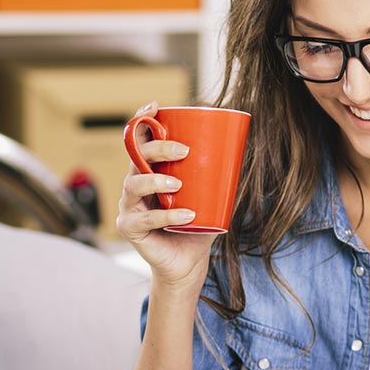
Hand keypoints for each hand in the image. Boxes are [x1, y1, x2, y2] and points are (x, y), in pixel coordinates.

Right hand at [117, 101, 217, 291]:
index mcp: (149, 171)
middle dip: (158, 148)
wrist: (187, 263)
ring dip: (156, 180)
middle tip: (185, 150)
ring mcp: (129, 207)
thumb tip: (240, 147)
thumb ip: (216, 175)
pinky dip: (167, 216)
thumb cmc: (196, 226)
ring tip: (178, 185)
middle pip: (136, 157)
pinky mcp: (130, 229)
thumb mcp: (208, 196)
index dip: (142, 120)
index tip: (154, 106)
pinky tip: (186, 216)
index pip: (140, 141)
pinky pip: (145, 219)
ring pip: (133, 185)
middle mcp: (134, 185)